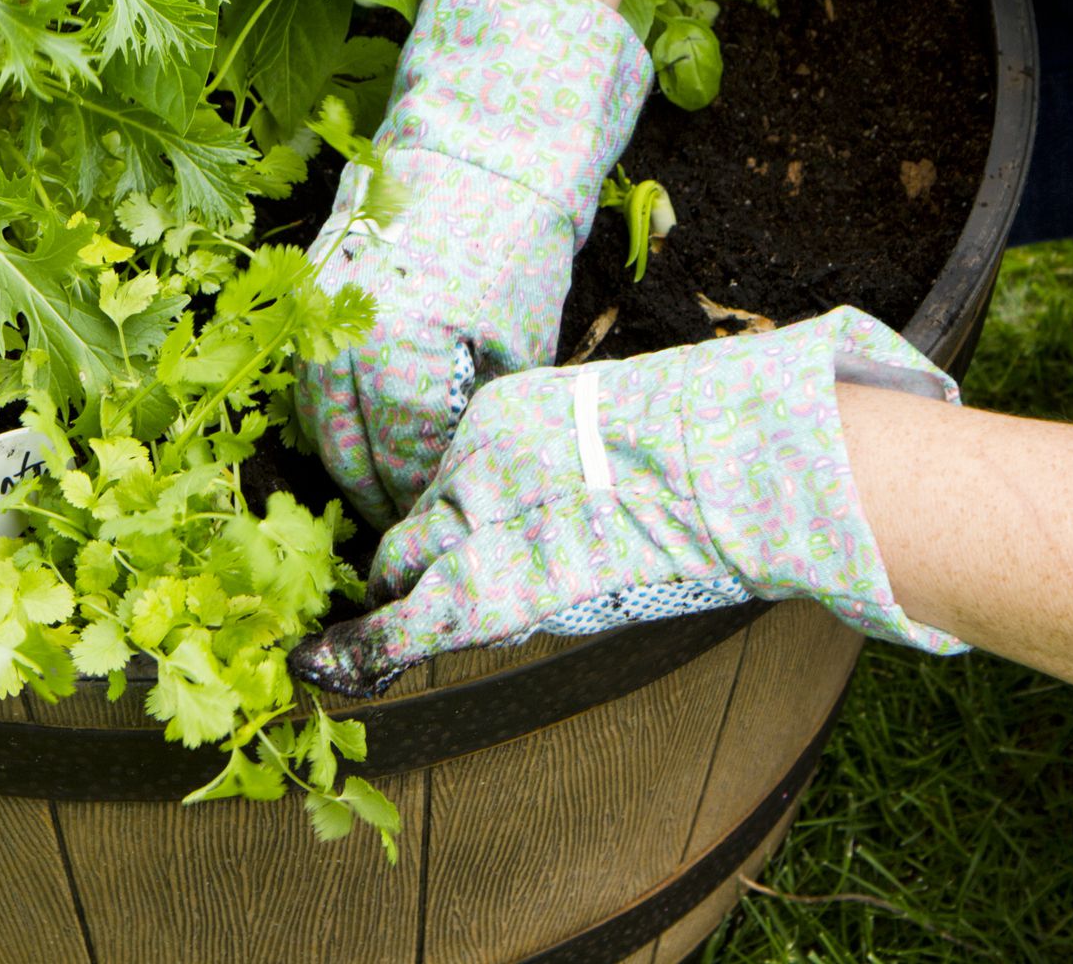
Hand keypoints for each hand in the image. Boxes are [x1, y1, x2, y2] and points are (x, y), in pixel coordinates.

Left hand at [291, 307, 969, 697]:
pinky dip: (373, 642)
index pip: (441, 473)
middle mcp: (472, 454)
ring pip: (411, 563)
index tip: (435, 543)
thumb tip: (556, 504)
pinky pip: (419, 614)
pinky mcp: (497, 571)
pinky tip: (336, 664)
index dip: (442, 518)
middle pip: (416, 518)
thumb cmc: (704, 440)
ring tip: (364, 642)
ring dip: (400, 604)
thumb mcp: (610, 426)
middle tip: (399, 598)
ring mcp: (480, 509)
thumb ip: (560, 462)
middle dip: (411, 561)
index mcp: (499, 409)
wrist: (736, 457)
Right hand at [297, 0, 652, 530]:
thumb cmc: (510, 242)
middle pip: (345, 446)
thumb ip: (476, 413)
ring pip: (314, 411)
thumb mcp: (516, 342)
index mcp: (399, 356)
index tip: (429, 523)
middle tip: (398, 523)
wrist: (475, 147)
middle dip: (371, 493)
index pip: (398, 461)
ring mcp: (317, 308)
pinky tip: (355, 427)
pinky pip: (305, 369)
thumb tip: (455, 470)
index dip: (413, 500)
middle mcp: (343, 336)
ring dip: (342, 455)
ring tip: (374, 487)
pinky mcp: (311, 284)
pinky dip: (326, 406)